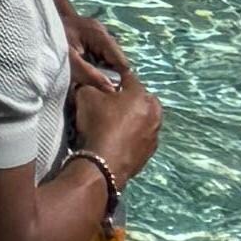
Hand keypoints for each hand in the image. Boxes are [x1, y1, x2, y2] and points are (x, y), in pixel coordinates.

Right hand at [67, 53, 160, 190]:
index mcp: (140, 95)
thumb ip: (91, 86)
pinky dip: (135, 134)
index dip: (116, 75)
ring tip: (118, 121)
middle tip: (115, 101)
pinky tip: (121, 138)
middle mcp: (154, 113)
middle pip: (143, 98)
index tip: (107, 78)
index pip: (129, 77)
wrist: (103, 164)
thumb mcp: (86, 96)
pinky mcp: (150, 152)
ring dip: (136, 116)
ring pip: (146, 118)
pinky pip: (144, 136)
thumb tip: (93, 88)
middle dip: (131, 97)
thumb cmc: (98, 125)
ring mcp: (154, 135)